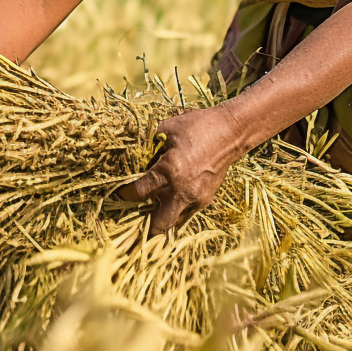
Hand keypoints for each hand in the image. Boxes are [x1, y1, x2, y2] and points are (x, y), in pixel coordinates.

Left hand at [116, 105, 244, 233]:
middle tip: (138, 211)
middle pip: (156, 224)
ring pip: (174, 222)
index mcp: (168, 172)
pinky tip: (174, 196)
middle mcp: (181, 190)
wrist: (231, 132)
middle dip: (144, 222)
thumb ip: (150, 143)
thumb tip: (136, 151)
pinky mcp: (206, 199)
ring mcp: (196, 198)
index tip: (121, 191)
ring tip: (155, 207)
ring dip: (163, 217)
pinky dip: (178, 208)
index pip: (138, 194)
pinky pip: (187, 212)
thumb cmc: (198, 126)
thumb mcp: (168, 128)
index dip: (125, 194)